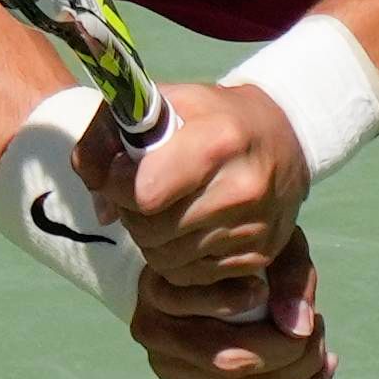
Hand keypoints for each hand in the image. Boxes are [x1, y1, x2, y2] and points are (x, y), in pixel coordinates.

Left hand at [118, 77, 309, 293]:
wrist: (287, 135)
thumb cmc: (214, 116)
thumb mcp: (163, 102)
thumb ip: (110, 131)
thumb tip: (92, 181)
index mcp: (217, 142)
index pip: (144, 192)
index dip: (117, 185)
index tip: (119, 172)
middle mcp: (242, 189)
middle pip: (151, 230)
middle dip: (130, 214)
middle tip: (138, 193)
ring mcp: (254, 226)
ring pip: (166, 259)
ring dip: (150, 239)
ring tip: (162, 210)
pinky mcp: (260, 254)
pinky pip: (191, 276)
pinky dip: (176, 259)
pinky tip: (185, 229)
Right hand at [126, 229, 332, 378]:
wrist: (188, 278)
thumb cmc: (233, 255)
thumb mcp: (263, 246)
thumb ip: (286, 275)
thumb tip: (300, 328)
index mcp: (161, 290)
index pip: (201, 304)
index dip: (238, 300)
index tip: (267, 288)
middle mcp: (156, 336)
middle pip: (234, 361)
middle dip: (292, 349)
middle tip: (319, 323)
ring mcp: (171, 372)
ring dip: (302, 373)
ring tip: (322, 343)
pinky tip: (324, 368)